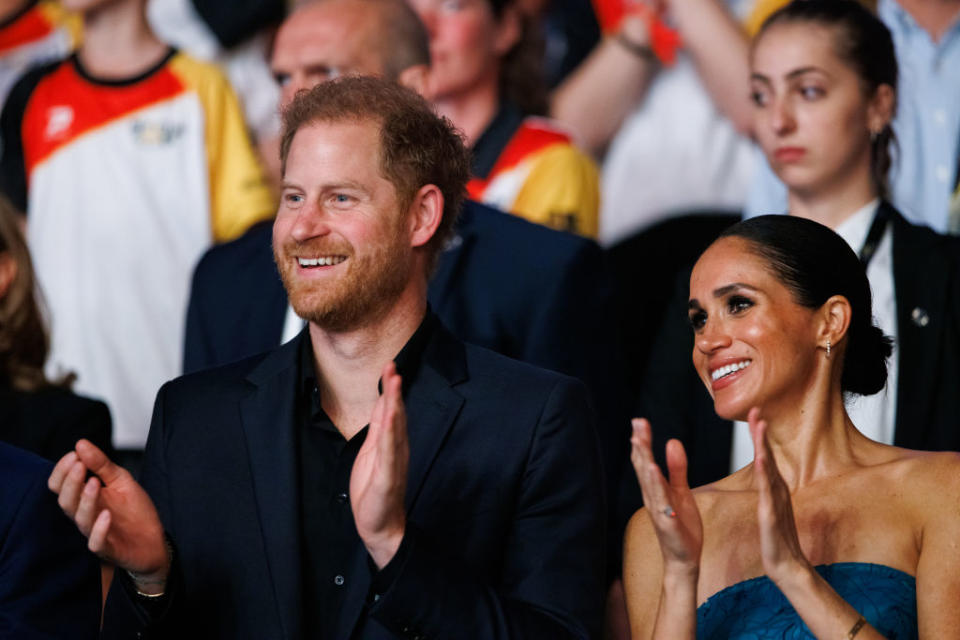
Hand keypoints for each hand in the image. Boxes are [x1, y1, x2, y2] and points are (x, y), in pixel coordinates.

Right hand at [48, 440, 169, 593]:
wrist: (153, 541)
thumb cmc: (134, 511)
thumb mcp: (121, 480)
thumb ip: (102, 464)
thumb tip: (80, 444)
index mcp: (84, 498)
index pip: (59, 486)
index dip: (62, 471)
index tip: (74, 454)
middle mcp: (85, 516)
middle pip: (65, 501)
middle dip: (70, 482)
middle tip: (79, 464)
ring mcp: (95, 533)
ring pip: (80, 519)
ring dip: (85, 500)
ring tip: (94, 482)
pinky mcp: (109, 549)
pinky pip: (96, 543)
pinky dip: (99, 530)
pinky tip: (106, 515)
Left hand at [350, 361, 408, 567]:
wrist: (380, 525)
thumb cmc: (375, 490)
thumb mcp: (372, 452)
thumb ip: (379, 428)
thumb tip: (383, 402)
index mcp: (391, 442)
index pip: (391, 410)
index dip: (390, 389)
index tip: (389, 367)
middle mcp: (397, 448)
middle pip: (397, 414)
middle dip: (394, 390)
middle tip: (392, 366)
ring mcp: (394, 461)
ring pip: (396, 428)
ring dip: (395, 404)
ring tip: (394, 383)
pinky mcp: (389, 476)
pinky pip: (390, 451)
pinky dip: (391, 432)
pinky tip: (391, 417)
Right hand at [630, 418, 701, 574]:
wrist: (685, 558)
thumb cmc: (681, 525)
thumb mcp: (681, 491)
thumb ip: (676, 468)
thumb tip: (672, 441)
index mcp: (654, 489)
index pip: (645, 460)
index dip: (642, 441)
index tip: (639, 420)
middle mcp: (651, 497)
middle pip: (643, 466)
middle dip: (640, 445)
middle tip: (636, 423)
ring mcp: (657, 509)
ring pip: (648, 481)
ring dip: (644, 460)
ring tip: (640, 441)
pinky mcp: (667, 520)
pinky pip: (661, 500)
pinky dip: (656, 485)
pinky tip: (653, 469)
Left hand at [749, 408, 809, 584]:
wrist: (788, 566)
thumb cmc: (778, 539)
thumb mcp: (772, 508)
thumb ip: (770, 490)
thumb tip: (768, 474)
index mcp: (774, 489)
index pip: (765, 456)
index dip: (760, 436)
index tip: (755, 413)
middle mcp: (777, 491)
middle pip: (768, 456)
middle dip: (761, 433)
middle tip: (756, 409)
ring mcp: (775, 502)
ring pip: (768, 470)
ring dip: (764, 447)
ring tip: (759, 426)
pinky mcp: (771, 516)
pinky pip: (768, 493)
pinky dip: (765, 475)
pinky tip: (762, 460)